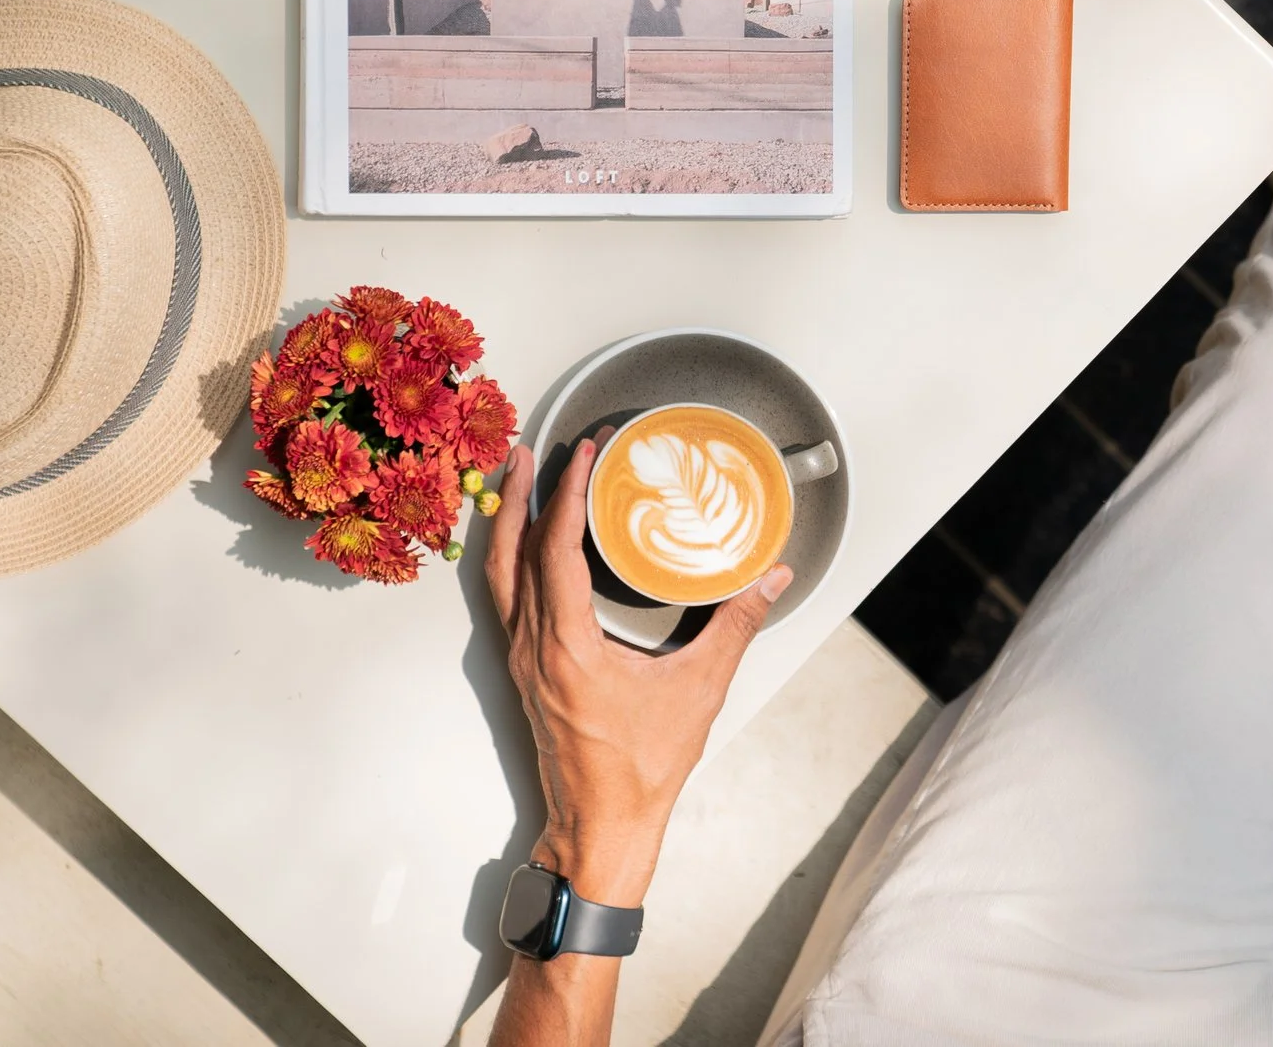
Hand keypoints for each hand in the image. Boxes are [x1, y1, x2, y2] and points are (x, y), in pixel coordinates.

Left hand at [486, 434, 791, 907]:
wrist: (601, 825)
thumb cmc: (644, 768)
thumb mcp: (699, 690)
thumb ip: (735, 625)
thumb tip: (773, 577)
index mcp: (567, 647)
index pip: (556, 548)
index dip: (570, 493)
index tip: (587, 454)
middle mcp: (532, 647)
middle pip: (511, 551)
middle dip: (524, 493)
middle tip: (538, 447)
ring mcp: (520, 659)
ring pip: (499, 574)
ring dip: (507, 521)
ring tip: (520, 478)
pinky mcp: (523, 670)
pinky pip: (505, 598)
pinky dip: (512, 557)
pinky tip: (528, 541)